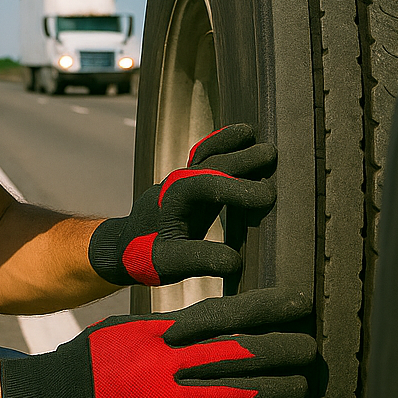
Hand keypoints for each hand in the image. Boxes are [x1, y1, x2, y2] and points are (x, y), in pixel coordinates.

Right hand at [0, 286, 314, 397]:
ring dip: (271, 393)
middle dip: (279, 352)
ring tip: (302, 388)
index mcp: (157, 332)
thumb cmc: (95, 356)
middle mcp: (163, 364)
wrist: (54, 397)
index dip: (263, 309)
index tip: (298, 303)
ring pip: (229, 397)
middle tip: (313, 350)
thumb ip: (167, 328)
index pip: (220, 315)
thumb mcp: (127, 328)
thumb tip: (208, 322)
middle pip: (234, 356)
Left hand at [88, 123, 275, 286]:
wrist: (125, 246)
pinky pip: (206, 156)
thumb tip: (234, 261)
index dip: (238, 189)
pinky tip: (240, 136)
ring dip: (230, 143)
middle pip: (213, 163)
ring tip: (254, 133)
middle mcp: (178, 183)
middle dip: (242, 159)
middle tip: (272, 155)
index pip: (209, 186)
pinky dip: (221, 144)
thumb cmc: (145, 256)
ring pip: (209, 154)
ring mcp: (183, 179)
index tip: (268, 197)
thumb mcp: (169, 264)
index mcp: (174, 200)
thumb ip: (198, 260)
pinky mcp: (190, 181)